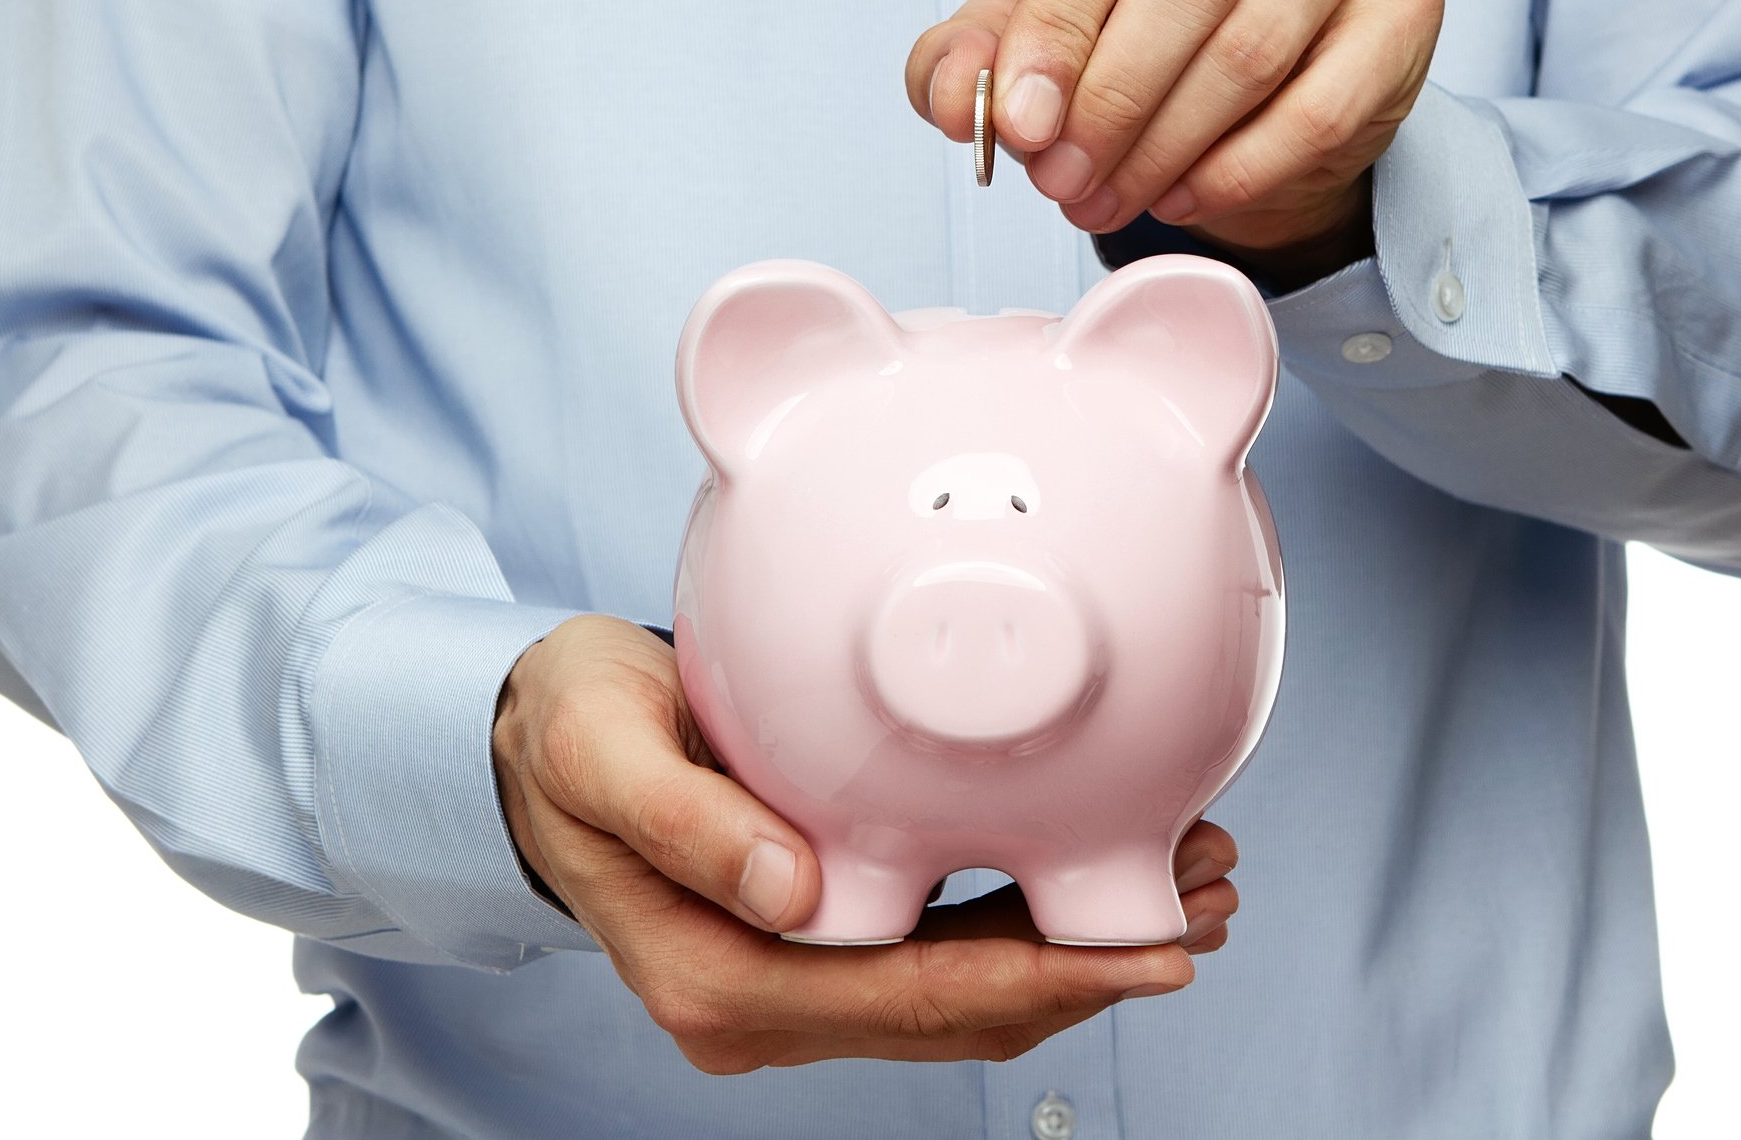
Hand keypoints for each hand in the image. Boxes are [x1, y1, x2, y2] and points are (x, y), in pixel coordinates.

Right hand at [492, 614, 1239, 1073]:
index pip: (908, 997)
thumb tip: (790, 890)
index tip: (1149, 948)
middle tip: (1205, 903)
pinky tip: (1090, 883)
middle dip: (1089, 969)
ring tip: (1186, 892)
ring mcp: (788, 988)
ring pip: (960, 996)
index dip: (1039, 978)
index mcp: (716, 976)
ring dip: (1075, 954)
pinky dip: (1024, 928)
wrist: (535, 742)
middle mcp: (758, 1005)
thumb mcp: (598, 747)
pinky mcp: (812, 949)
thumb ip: (682, 821)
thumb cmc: (566, 729)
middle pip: (957, 1011)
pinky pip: (937, 960)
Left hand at [906, 0, 1442, 280]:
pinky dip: (1240, 170)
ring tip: (1108, 197)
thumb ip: (971, 55)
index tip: (1020, 119)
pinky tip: (1185, 194)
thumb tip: (951, 95)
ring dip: (1165, 146)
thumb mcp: (1031, 31)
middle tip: (1062, 179)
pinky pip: (1322, 106)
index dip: (1055, 27)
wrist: (1258, 75)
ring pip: (1251, 48)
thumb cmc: (1136, 22)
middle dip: (1109, 101)